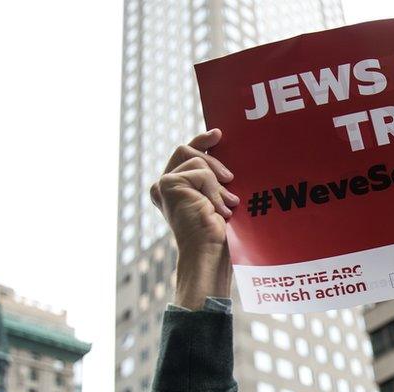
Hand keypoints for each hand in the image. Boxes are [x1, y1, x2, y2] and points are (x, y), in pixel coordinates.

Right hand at [150, 129, 240, 308]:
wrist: (210, 255)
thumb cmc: (220, 237)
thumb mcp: (219, 200)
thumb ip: (215, 180)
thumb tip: (225, 154)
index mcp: (174, 191)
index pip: (184, 155)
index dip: (200, 142)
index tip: (218, 134)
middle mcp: (163, 188)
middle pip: (186, 150)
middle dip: (213, 161)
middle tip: (231, 180)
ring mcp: (163, 185)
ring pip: (197, 161)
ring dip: (217, 184)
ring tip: (225, 206)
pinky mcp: (168, 184)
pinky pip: (201, 172)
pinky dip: (214, 190)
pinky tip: (217, 210)